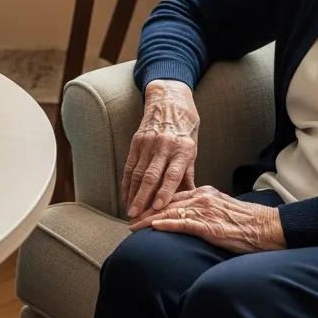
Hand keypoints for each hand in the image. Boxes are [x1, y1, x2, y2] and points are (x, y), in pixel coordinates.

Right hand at [122, 79, 199, 217]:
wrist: (170, 100)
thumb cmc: (185, 129)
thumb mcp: (193, 149)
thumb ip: (188, 175)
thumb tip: (189, 199)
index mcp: (183, 149)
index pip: (172, 174)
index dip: (165, 192)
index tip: (158, 208)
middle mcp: (164, 145)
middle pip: (152, 176)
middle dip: (143, 198)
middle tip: (137, 217)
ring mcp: (148, 142)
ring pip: (139, 172)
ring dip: (133, 193)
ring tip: (130, 211)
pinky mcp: (136, 140)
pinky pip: (130, 164)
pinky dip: (127, 182)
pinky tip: (125, 195)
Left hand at [129, 185, 285, 253]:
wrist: (268, 228)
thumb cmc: (246, 222)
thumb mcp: (221, 208)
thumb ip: (204, 208)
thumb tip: (188, 215)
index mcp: (204, 192)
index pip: (173, 195)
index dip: (154, 201)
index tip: (139, 207)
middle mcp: (202, 197)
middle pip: (167, 202)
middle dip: (146, 209)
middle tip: (129, 216)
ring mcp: (205, 211)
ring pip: (171, 212)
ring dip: (149, 219)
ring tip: (134, 225)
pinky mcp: (210, 226)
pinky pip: (184, 224)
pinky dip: (168, 225)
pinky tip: (155, 227)